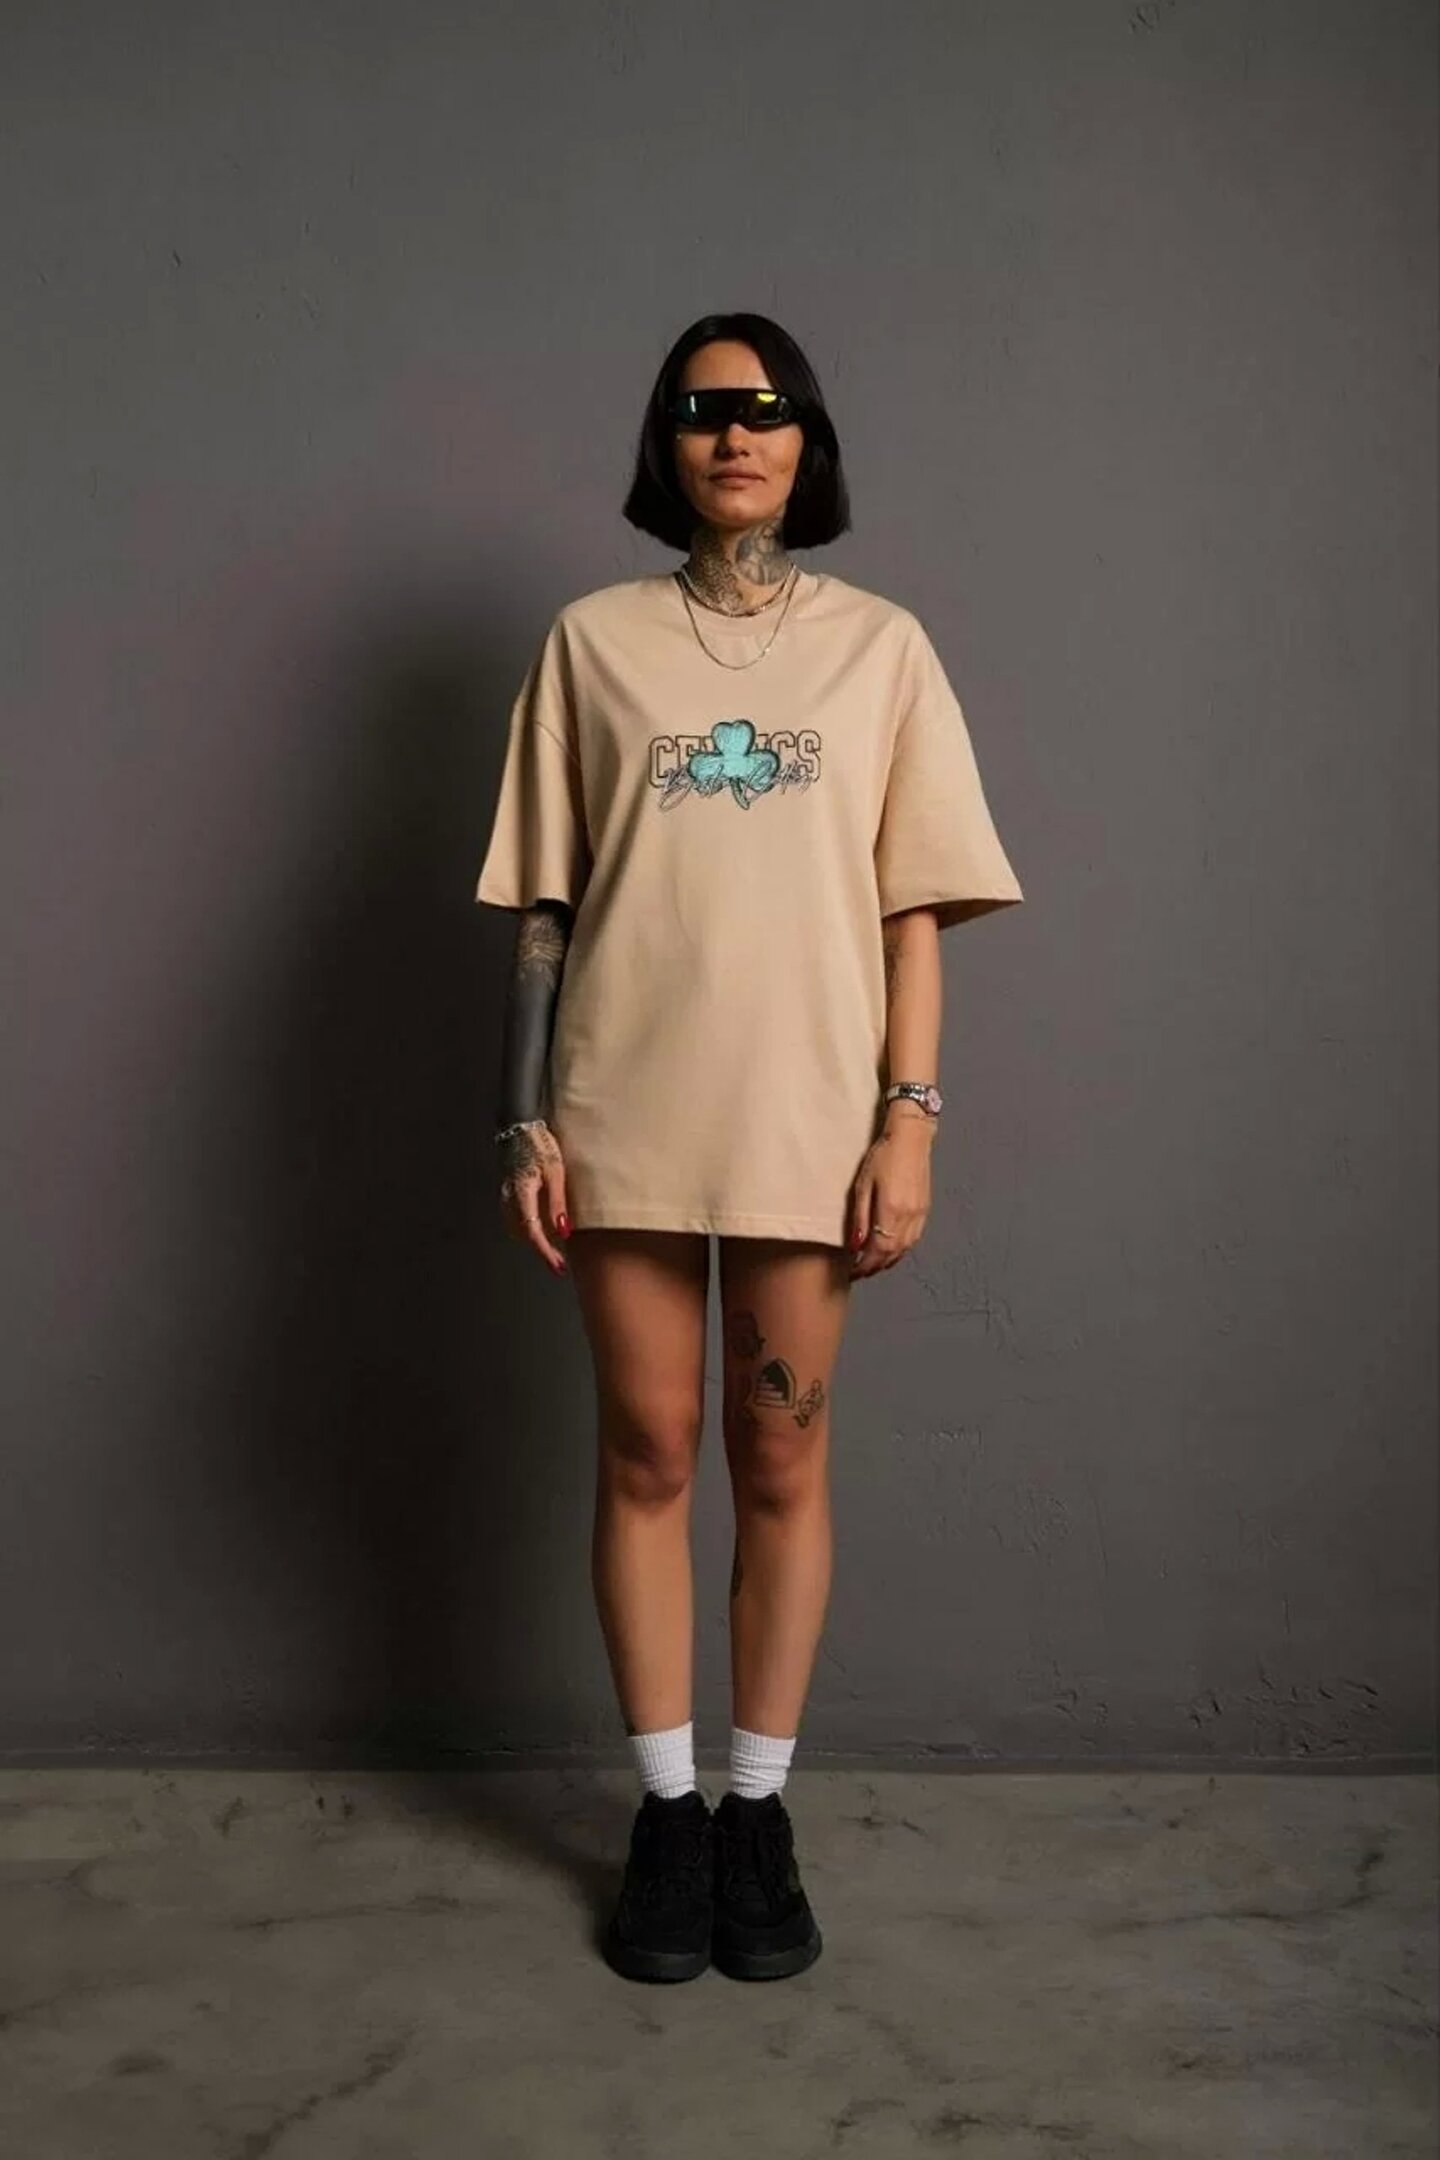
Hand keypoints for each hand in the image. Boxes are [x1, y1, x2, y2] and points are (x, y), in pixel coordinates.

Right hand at [498, 1120, 571, 1273]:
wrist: (519, 1126)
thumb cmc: (540, 1144)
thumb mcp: (555, 1172)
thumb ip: (557, 1203)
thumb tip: (563, 1232)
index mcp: (522, 1194)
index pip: (532, 1232)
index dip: (545, 1253)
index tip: (558, 1267)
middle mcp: (510, 1198)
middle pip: (523, 1234)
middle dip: (541, 1249)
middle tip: (559, 1261)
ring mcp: (506, 1195)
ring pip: (517, 1228)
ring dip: (533, 1240)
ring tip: (553, 1248)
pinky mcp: (508, 1192)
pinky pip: (516, 1217)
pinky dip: (527, 1227)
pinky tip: (542, 1227)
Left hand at [848, 1113, 933, 1277]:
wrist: (910, 1138)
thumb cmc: (883, 1156)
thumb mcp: (863, 1185)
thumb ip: (860, 1217)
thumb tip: (855, 1245)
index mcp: (891, 1211)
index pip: (878, 1251)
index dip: (865, 1265)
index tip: (854, 1272)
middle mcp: (908, 1217)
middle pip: (892, 1253)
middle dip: (876, 1266)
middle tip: (861, 1271)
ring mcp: (920, 1214)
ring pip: (905, 1249)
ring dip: (889, 1260)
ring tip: (874, 1264)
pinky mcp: (925, 1209)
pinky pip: (914, 1239)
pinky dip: (901, 1249)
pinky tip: (892, 1248)